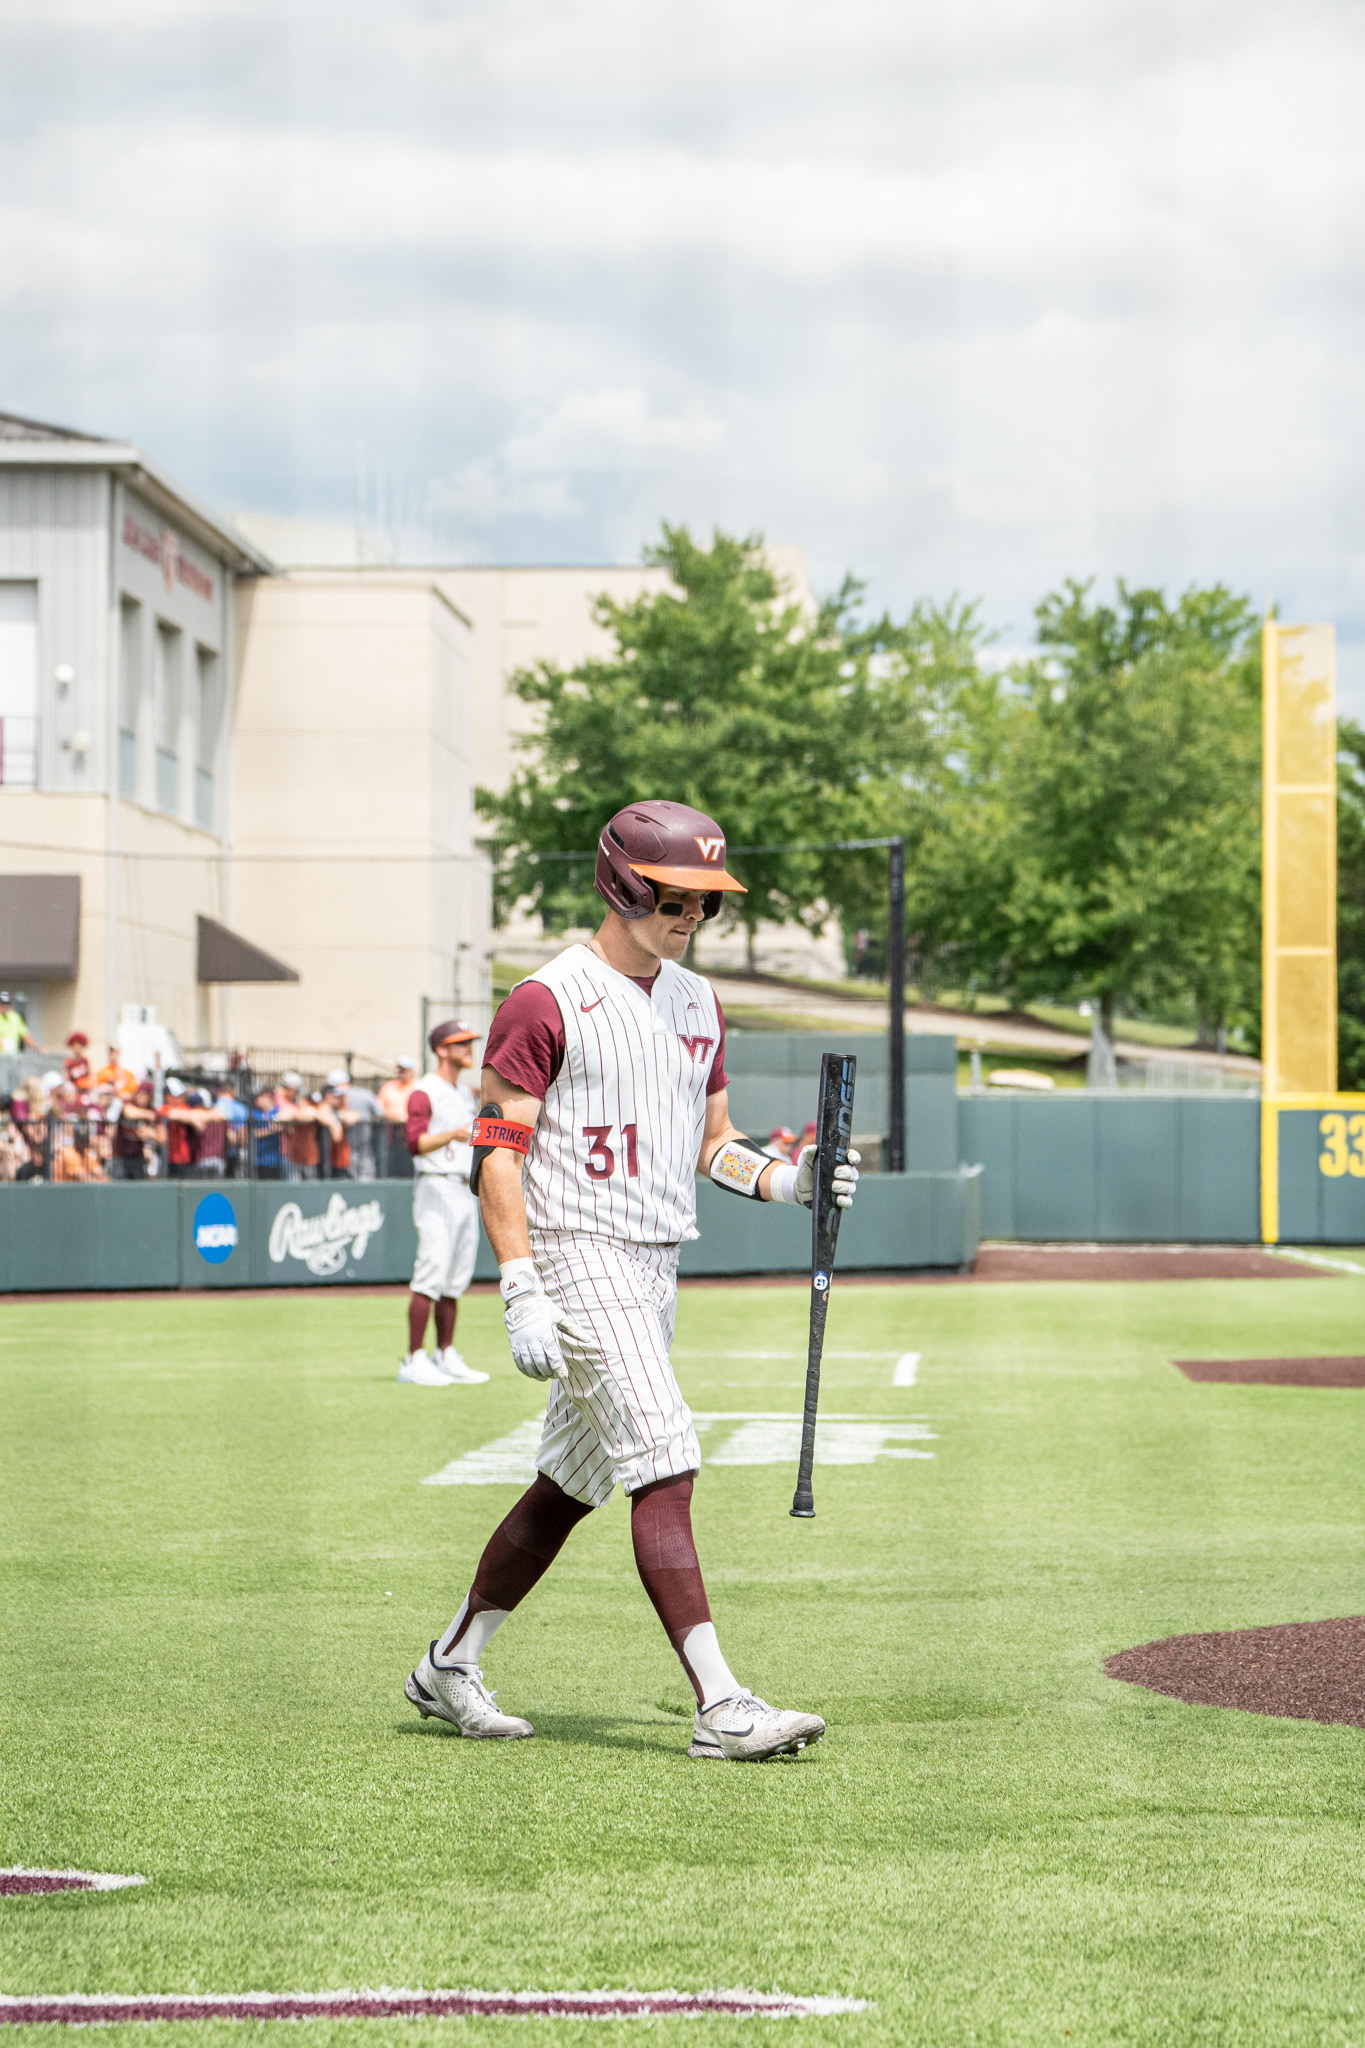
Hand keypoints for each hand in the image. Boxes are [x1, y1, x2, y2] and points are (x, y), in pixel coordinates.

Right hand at [499, 1260, 591, 1380]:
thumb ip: (574, 1330)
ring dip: (536, 1374)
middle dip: (549, 1373)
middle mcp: (533, 1340)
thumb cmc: (544, 1308)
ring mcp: (522, 1342)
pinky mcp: (514, 1343)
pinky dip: (524, 1370)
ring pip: (529, 1364)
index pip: (554, 1357)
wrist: (522, 1299)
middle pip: (541, 1363)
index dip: (559, 1370)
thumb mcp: (560, 1317)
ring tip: (543, 1378)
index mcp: (546, 1334)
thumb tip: (589, 1339)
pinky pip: (518, 1361)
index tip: (564, 1376)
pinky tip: (531, 1373)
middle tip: (554, 1376)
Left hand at [793, 1144, 860, 1209]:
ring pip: (852, 1187)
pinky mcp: (839, 1200)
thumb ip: (808, 1152)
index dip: (854, 1157)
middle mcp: (845, 1175)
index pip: (853, 1158)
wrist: (799, 1188)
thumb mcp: (805, 1160)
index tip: (849, 1158)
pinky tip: (837, 1199)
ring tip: (833, 1186)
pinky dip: (844, 1201)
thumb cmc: (806, 1171)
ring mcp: (843, 1188)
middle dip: (846, 1173)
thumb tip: (813, 1148)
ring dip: (844, 1186)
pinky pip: (848, 1202)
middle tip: (835, 1173)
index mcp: (840, 1162)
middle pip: (853, 1173)